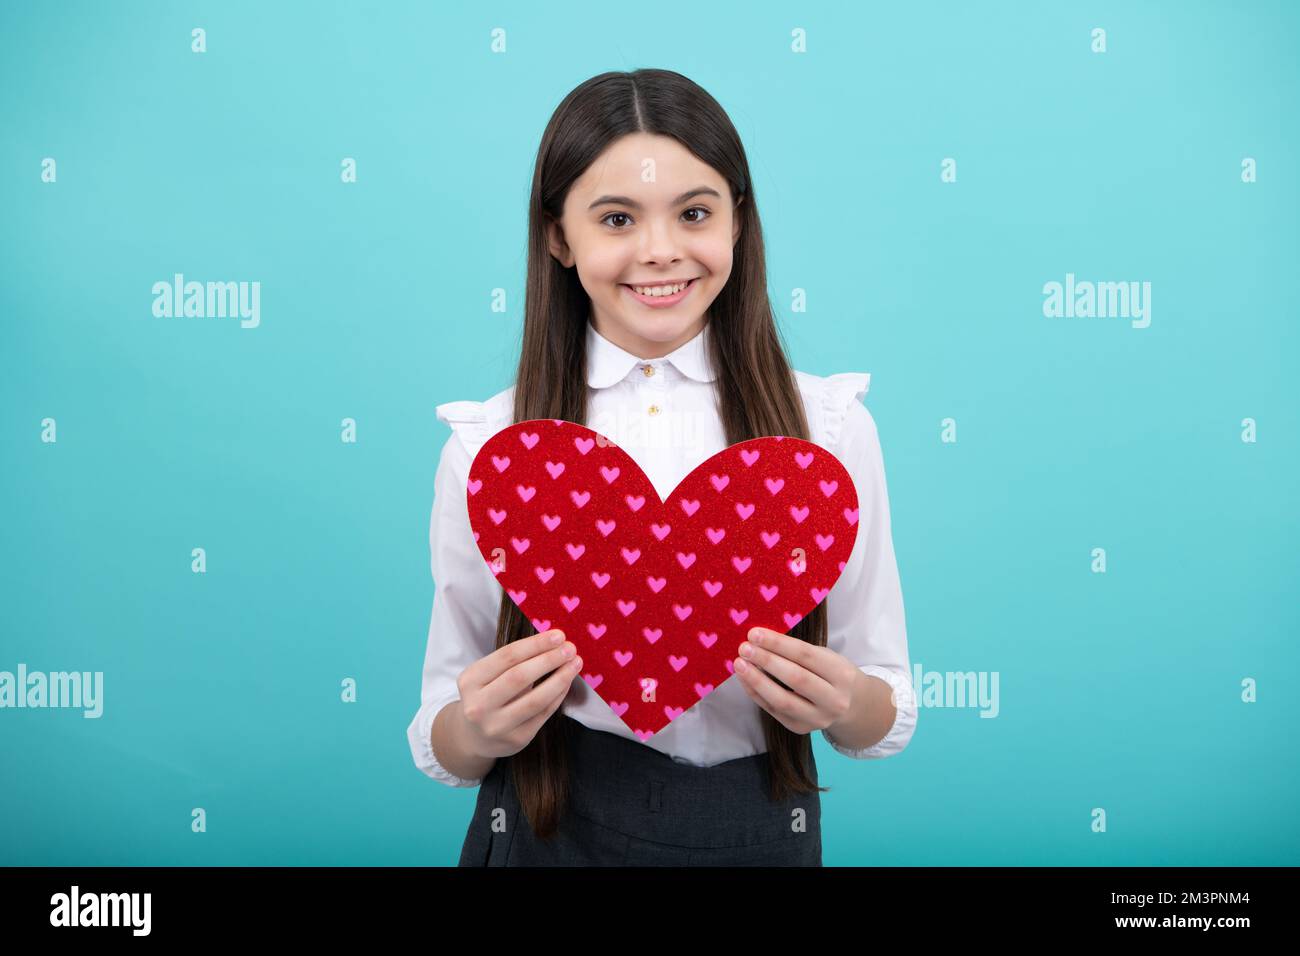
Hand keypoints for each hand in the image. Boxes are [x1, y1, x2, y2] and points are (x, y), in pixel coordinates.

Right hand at [455, 630, 581, 759]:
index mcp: (470, 680)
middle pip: (519, 677)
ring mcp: (497, 725)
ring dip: (560, 678)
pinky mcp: (516, 739)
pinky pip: (543, 713)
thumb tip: (553, 643)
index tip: (558, 635)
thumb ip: (512, 661)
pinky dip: (559, 695)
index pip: (506, 657)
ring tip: (575, 663)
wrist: (474, 737)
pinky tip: (567, 681)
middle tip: (570, 647)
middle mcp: (479, 705)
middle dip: (549, 659)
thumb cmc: (486, 696)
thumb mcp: (486, 676)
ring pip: (535, 699)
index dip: (535, 644)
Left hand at [732, 626, 856, 734]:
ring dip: (757, 681)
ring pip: (783, 700)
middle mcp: (833, 700)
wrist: (850, 706)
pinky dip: (756, 693)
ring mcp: (817, 718)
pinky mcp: (801, 728)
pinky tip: (745, 679)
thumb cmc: (831, 673)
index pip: (806, 655)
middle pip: (795, 679)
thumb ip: (798, 651)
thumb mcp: (826, 657)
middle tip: (744, 648)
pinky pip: (774, 710)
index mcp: (841, 674)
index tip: (754, 634)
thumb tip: (760, 640)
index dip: (778, 644)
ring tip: (739, 664)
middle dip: (766, 661)